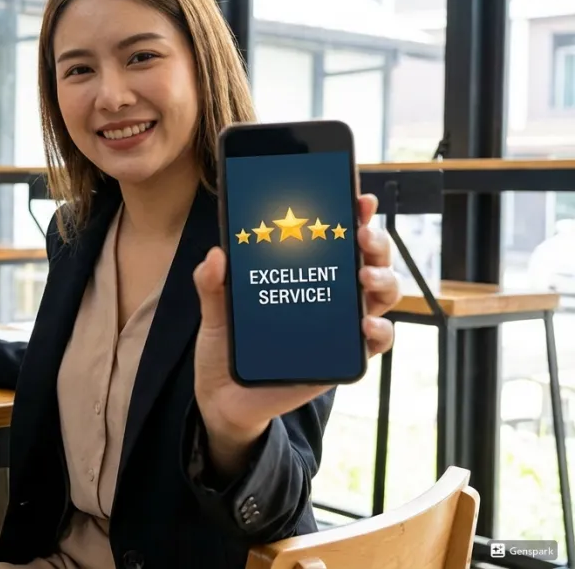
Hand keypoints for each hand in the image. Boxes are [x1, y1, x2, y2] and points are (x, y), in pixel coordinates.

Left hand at [191, 193, 399, 475]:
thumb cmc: (228, 346)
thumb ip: (211, 284)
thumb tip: (216, 256)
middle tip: (361, 233)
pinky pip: (375, 342)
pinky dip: (380, 330)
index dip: (352, 214)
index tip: (358, 196)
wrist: (225, 398)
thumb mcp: (215, 310)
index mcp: (303, 272)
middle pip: (368, 258)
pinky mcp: (342, 358)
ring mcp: (339, 325)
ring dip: (382, 278)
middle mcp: (329, 293)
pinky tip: (366, 324)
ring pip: (381, 294)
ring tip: (364, 274)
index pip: (334, 236)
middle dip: (374, 240)